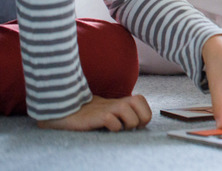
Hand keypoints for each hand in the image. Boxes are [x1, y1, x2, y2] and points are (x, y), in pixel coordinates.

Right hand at [37, 94, 151, 131]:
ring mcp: (109, 108)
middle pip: (143, 110)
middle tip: (129, 127)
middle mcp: (118, 102)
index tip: (136, 123)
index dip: (143, 114)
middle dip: (140, 122)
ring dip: (128, 126)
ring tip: (119, 129)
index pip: (142, 100)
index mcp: (122, 100)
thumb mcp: (111, 110)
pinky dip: (114, 129)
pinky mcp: (100, 116)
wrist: (68, 112)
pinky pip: (115, 124)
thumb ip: (124, 111)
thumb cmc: (91, 114)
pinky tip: (107, 129)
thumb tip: (139, 122)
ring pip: (132, 118)